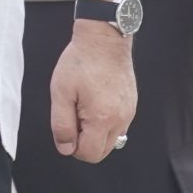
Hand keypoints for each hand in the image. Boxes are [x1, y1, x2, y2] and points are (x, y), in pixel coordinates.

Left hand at [48, 19, 136, 161]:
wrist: (104, 39)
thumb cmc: (81, 62)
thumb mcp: (61, 93)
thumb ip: (62, 125)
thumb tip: (66, 148)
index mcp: (102, 119)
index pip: (89, 154)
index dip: (72, 146)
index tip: (67, 126)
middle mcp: (120, 119)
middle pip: (102, 151)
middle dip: (84, 142)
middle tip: (74, 116)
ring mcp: (129, 112)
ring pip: (111, 140)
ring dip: (95, 133)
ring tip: (84, 106)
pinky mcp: (131, 105)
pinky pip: (118, 126)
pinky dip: (105, 123)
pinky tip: (95, 102)